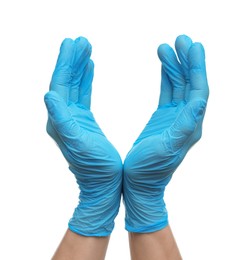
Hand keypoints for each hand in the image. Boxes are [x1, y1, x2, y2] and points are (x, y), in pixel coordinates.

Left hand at [44, 37, 121, 235]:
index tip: (72, 43)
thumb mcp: (78, 143)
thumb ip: (62, 120)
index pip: (60, 85)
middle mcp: (62, 116)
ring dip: (79, 66)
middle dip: (72, 60)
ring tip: (86, 49)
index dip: (65, 64)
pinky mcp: (84, 120)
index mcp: (60, 120)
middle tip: (80, 40)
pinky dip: (86, 79)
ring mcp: (73, 117)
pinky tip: (90, 68)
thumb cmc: (94, 167)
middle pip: (65, 81)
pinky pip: (83, 94)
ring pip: (74, 85)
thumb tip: (48, 94)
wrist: (103, 182)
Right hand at [123, 35, 208, 232]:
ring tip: (166, 47)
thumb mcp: (167, 147)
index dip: (197, 68)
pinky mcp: (163, 118)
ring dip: (175, 65)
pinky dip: (166, 77)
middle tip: (179, 40)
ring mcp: (175, 117)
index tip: (192, 46)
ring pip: (179, 85)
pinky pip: (168, 92)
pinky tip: (163, 65)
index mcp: (190, 125)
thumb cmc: (150, 169)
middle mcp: (187, 119)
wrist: (139, 181)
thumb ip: (185, 125)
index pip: (198, 90)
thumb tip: (200, 101)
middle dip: (186, 61)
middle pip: (190, 83)